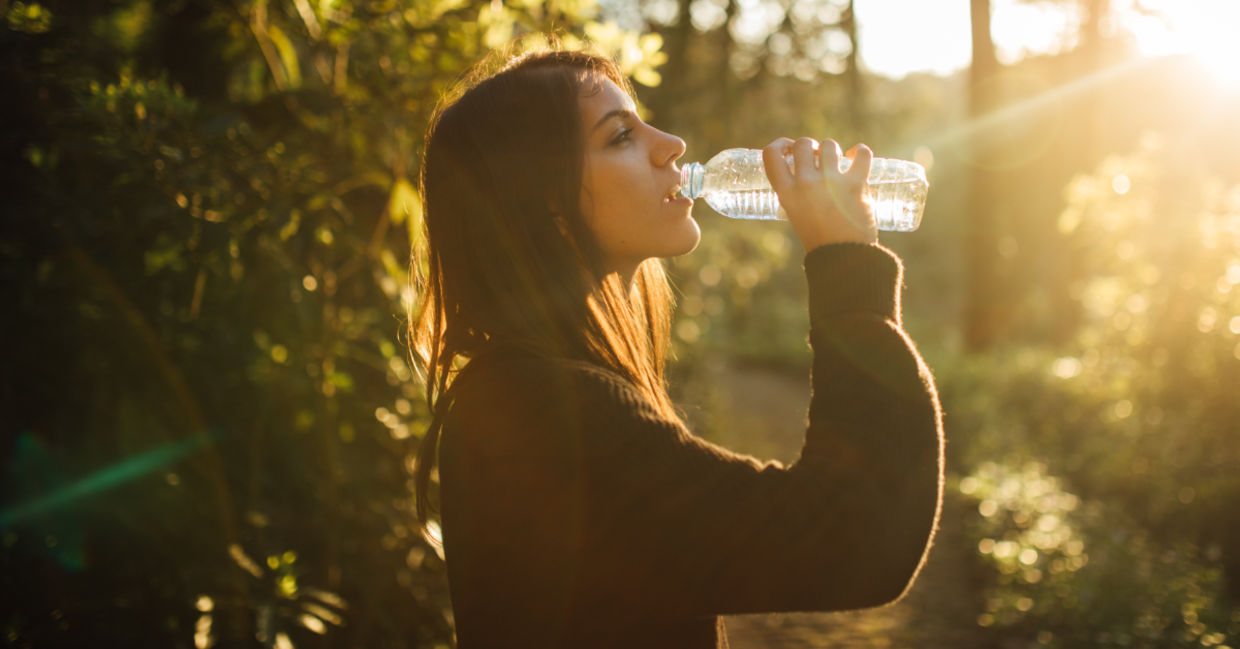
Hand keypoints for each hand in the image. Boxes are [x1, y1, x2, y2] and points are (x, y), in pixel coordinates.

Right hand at [762, 137, 876, 249]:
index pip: (771, 155)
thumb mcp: (796, 214)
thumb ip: (797, 192)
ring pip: (829, 145)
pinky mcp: (855, 184)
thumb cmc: (819, 239)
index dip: (780, 144)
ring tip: (837, 160)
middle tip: (816, 156)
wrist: (844, 258)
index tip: (788, 147)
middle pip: (803, 145)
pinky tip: (857, 155)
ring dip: (832, 150)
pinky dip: (860, 151)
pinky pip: (861, 154)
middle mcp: (805, 184)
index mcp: (786, 193)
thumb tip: (808, 169)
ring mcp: (830, 182)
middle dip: (810, 146)